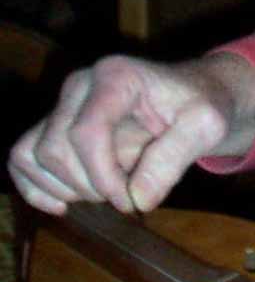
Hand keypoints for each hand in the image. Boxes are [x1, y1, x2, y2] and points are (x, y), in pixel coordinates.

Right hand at [7, 51, 254, 217]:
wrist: (197, 98)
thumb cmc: (203, 106)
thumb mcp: (205, 127)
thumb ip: (174, 158)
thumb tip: (137, 200)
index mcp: (115, 76)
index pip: (86, 133)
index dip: (102, 176)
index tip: (130, 200)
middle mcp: (80, 85)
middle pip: (55, 149)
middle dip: (89, 185)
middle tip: (126, 195)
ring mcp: (63, 104)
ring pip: (32, 155)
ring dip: (65, 188)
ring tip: (105, 191)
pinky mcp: (55, 125)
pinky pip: (22, 159)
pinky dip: (35, 187)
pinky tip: (64, 205)